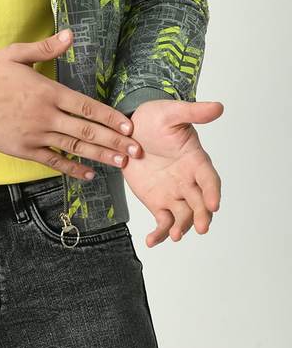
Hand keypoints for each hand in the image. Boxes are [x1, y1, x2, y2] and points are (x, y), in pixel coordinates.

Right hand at [0, 29, 143, 179]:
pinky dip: (72, 169)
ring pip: (74, 148)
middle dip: (114, 141)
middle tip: (136, 150)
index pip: (86, 106)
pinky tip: (88, 173)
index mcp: (47, 91)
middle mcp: (45, 115)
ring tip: (121, 162)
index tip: (128, 126)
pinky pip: (52, 161)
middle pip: (86, 131)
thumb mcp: (15, 53)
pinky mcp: (23, 149)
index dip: (110, 117)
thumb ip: (46, 48)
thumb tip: (71, 34)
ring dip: (100, 156)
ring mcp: (35, 135)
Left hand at [121, 99, 222, 246]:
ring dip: (182, 227)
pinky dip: (160, 233)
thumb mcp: (171, 113)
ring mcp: (174, 193)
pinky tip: (152, 240)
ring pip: (184, 216)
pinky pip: (163, 221)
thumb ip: (192, 113)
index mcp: (195, 160)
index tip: (213, 204)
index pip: (209, 178)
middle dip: (202, 215)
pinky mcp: (158, 201)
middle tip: (200, 227)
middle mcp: (188, 180)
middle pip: (200, 202)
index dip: (212, 191)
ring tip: (175, 235)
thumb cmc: (154, 119)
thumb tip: (218, 107)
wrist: (129, 128)